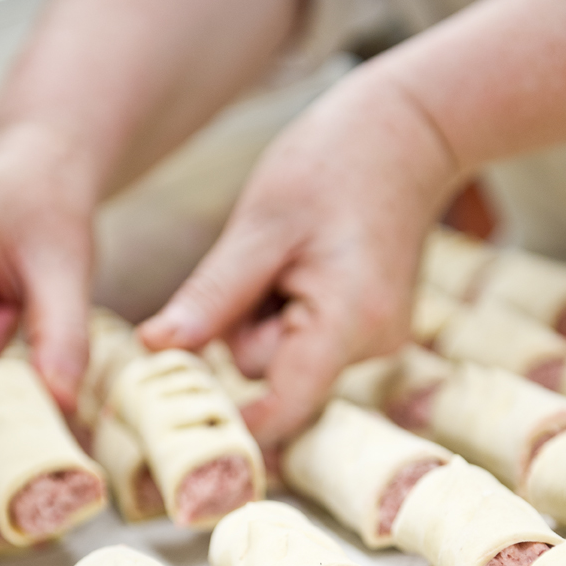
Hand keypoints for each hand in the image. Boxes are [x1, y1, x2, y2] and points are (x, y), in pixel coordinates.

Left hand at [141, 59, 458, 446]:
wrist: (410, 133)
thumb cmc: (334, 164)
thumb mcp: (261, 224)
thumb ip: (212, 296)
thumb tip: (155, 349)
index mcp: (350, 321)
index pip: (285, 407)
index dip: (235, 425)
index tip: (184, 432)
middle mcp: (372, 346)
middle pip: (271, 375)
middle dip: (245, 332)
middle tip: (260, 264)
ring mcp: (375, 343)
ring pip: (283, 358)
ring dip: (265, 318)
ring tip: (290, 256)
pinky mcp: (368, 334)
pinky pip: (303, 342)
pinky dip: (288, 313)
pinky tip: (307, 267)